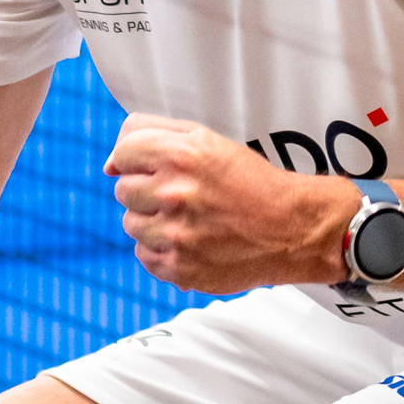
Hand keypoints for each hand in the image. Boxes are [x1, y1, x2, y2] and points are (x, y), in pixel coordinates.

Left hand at [106, 113, 351, 292]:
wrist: (292, 228)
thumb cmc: (251, 183)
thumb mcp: (208, 141)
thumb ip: (154, 134)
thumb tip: (110, 163)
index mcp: (182, 155)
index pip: (122, 151)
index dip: (136, 159)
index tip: (154, 168)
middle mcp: (175, 194)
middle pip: (122, 190)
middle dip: (147, 190)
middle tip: (182, 195)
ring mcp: (175, 235)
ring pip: (130, 224)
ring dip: (153, 221)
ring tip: (189, 219)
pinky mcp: (179, 268)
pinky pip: (144, 255)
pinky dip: (162, 249)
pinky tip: (191, 241)